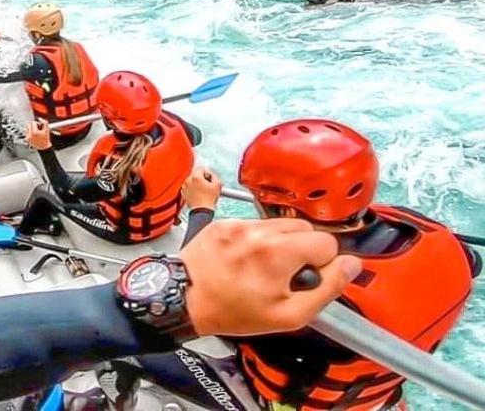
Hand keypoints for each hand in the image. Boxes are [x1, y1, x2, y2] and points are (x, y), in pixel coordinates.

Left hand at [25, 119, 51, 150]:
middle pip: (29, 125)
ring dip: (31, 129)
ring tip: (36, 132)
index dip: (37, 123)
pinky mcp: (26, 139)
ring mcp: (28, 138)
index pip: (33, 122)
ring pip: (27, 128)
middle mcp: (30, 135)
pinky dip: (30, 133)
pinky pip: (26, 133)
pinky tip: (34, 135)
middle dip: (33, 125)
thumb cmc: (46, 138)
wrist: (44, 147)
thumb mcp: (47, 129)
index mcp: (35, 132)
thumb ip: (45, 122)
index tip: (39, 126)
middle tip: (37, 129)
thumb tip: (39, 118)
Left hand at [181, 218, 361, 336]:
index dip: (322, 264)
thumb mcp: (288, 315)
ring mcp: (239, 223)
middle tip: (285, 275)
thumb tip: (351, 265)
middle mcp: (260, 230)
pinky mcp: (224, 221)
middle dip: (304, 250)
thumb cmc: (234, 311)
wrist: (185, 299)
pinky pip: (255, 224)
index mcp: (279, 252)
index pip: (327, 242)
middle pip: (306, 228)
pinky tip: (246, 259)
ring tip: (264, 267)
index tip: (305, 279)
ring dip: (282, 242)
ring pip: (281, 224)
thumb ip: (327, 289)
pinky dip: (258, 238)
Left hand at [183, 166, 221, 209]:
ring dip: (197, 184)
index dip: (208, 173)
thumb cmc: (209, 200)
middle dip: (203, 178)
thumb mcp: (217, 185)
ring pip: (192, 181)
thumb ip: (214, 176)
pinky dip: (193, 189)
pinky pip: (188, 187)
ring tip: (204, 191)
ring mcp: (184, 187)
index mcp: (195, 177)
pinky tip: (199, 194)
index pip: (202, 169)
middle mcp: (188, 181)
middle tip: (208, 185)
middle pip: (196, 174)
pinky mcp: (183, 193)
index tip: (211, 179)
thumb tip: (211, 174)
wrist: (202, 211)